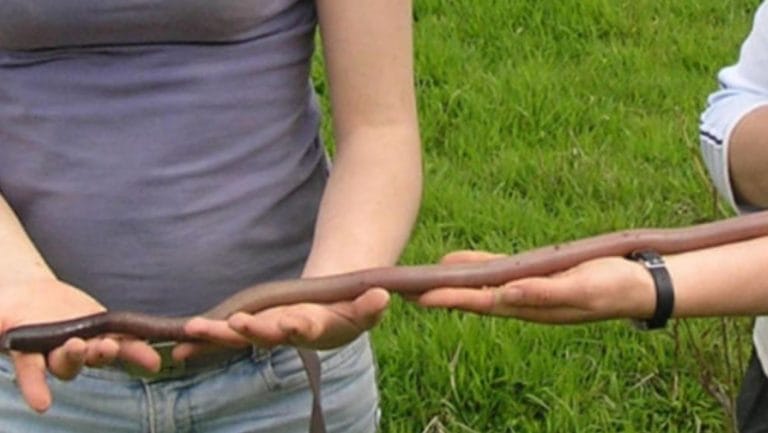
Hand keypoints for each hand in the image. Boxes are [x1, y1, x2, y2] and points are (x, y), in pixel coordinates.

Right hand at [0, 279, 160, 411]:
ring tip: (114, 348)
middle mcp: (58, 355)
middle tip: (79, 347)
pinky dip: (139, 350)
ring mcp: (85, 345)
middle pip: (68, 362)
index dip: (35, 388)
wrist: (32, 295)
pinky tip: (153, 360)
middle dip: (75, 357)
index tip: (42, 403)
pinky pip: (124, 342)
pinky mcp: (105, 333)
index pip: (30, 373)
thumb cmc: (9, 308)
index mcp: (30, 354)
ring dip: (110, 353)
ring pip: (98, 354)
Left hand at [172, 288, 388, 359]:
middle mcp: (288, 334)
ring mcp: (267, 331)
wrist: (330, 314)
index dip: (297, 326)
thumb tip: (381, 295)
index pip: (307, 327)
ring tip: (194, 330)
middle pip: (268, 335)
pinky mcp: (253, 326)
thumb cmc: (349, 309)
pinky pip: (227, 334)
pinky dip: (206, 339)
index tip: (290, 322)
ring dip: (218, 335)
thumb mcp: (365, 306)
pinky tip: (181, 344)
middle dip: (251, 331)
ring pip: (240, 336)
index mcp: (316, 327)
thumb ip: (371, 305)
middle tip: (236, 324)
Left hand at [417, 250, 656, 323]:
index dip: (452, 300)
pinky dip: (477, 269)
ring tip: (421, 279)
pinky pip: (499, 273)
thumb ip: (545, 293)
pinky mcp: (536, 277)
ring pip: (482, 287)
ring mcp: (528, 290)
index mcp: (531, 307)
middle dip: (441, 295)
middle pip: (474, 299)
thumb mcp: (581, 289)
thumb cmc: (613, 286)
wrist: (638, 282)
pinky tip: (459, 263)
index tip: (422, 297)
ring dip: (452, 284)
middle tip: (405, 291)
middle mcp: (523, 302)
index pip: (483, 304)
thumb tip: (506, 296)